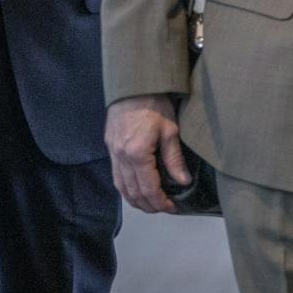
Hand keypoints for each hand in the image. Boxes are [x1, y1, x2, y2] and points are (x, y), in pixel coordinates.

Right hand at [105, 94, 185, 213]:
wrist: (132, 83)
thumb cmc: (153, 103)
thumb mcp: (170, 130)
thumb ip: (174, 159)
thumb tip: (182, 181)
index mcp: (137, 154)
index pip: (148, 189)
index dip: (160, 202)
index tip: (172, 207)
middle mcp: (121, 156)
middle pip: (133, 192)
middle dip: (149, 205)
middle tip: (163, 208)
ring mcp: (112, 151)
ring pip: (121, 186)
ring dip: (135, 199)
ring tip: (150, 203)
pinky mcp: (109, 146)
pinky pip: (115, 175)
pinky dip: (126, 187)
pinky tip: (136, 189)